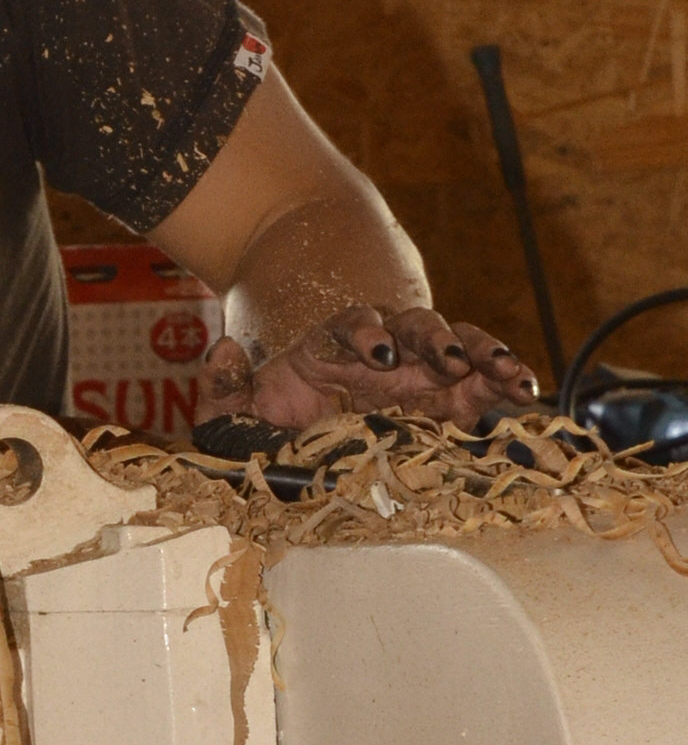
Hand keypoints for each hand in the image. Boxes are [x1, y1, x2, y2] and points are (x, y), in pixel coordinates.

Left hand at [202, 302, 536, 437]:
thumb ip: (222, 386)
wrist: (311, 420)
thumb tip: (220, 350)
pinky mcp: (451, 392)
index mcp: (336, 345)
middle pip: (414, 325)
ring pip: (457, 343)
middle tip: (441, 360)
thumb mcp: (241, 407)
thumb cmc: (279, 412)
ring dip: (478, 352)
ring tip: (503, 371)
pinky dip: (505, 378)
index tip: (376, 351)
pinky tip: (524, 390)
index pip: (352, 324)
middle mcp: (386, 347)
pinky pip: (483, 377)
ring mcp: (422, 366)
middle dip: (431, 339)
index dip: (365, 332)